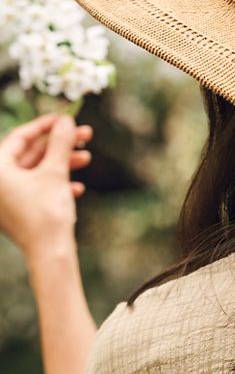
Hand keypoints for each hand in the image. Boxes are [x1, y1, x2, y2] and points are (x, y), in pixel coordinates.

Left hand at [0, 112, 92, 262]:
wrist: (49, 255)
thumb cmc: (47, 213)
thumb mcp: (55, 172)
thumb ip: (60, 143)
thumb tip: (66, 120)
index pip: (20, 137)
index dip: (45, 125)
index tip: (66, 118)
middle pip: (30, 154)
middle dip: (59, 145)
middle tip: (83, 135)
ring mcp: (7, 200)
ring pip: (36, 172)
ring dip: (62, 164)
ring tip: (87, 158)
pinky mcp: (19, 213)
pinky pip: (36, 190)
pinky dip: (56, 185)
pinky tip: (77, 187)